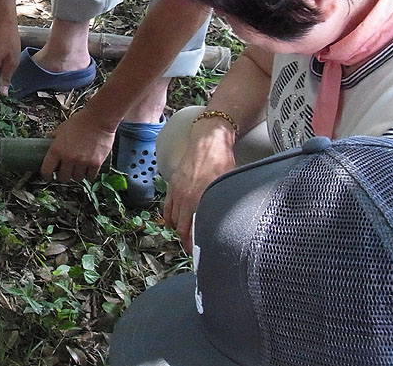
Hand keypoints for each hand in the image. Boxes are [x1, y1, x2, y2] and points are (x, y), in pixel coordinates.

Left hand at [40, 108, 114, 181]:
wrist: (99, 119)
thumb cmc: (81, 121)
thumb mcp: (61, 128)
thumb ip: (53, 137)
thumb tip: (47, 142)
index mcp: (56, 150)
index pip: (46, 170)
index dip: (46, 175)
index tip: (48, 176)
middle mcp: (68, 158)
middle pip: (63, 178)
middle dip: (63, 176)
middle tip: (65, 171)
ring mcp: (82, 162)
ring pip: (76, 178)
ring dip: (76, 175)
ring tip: (77, 169)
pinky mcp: (95, 163)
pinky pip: (90, 177)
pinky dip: (89, 175)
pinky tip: (88, 170)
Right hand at [163, 119, 235, 250]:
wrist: (208, 141)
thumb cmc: (220, 160)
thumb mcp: (226, 185)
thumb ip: (221, 203)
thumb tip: (225, 220)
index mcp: (198, 200)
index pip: (192, 230)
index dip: (193, 244)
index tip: (197, 252)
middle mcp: (184, 197)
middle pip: (181, 227)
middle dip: (186, 240)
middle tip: (192, 248)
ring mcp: (176, 190)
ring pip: (172, 218)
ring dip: (177, 229)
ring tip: (184, 237)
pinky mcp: (173, 184)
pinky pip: (167, 206)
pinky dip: (169, 216)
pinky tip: (172, 221)